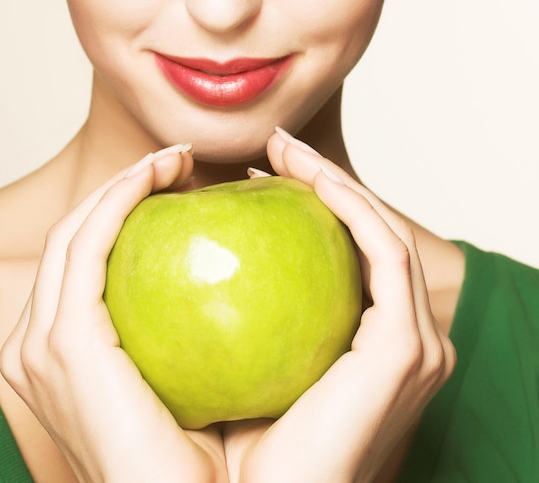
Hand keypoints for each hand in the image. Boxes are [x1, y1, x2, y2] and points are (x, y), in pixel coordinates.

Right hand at [0, 144, 226, 482]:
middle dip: (123, 189)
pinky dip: (121, 200)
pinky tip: (161, 174)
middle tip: (178, 164)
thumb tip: (230, 280)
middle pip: (73, 237)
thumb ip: (187, 331)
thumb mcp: (188, 380)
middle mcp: (37, 345)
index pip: (88, 263)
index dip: (127, 213)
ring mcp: (41, 344)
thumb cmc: (200, 455)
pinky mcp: (65, 342)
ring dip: (121, 184)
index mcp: (61, 354)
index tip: (181, 185)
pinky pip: (90, 246)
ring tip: (173, 159)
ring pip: (74, 231)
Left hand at [221, 129, 455, 482]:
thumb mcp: (225, 367)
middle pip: (363, 238)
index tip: (255, 178)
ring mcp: (411, 344)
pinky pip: (378, 253)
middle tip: (269, 150)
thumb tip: (188, 261)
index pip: (341, 259)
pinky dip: (345, 205)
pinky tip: (299, 175)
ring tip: (281, 150)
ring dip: (331, 182)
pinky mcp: (404, 348)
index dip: (306, 207)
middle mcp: (401, 341)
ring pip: (376, 233)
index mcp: (366, 348)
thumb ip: (226, 317)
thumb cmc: (232, 450)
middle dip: (319, 183)